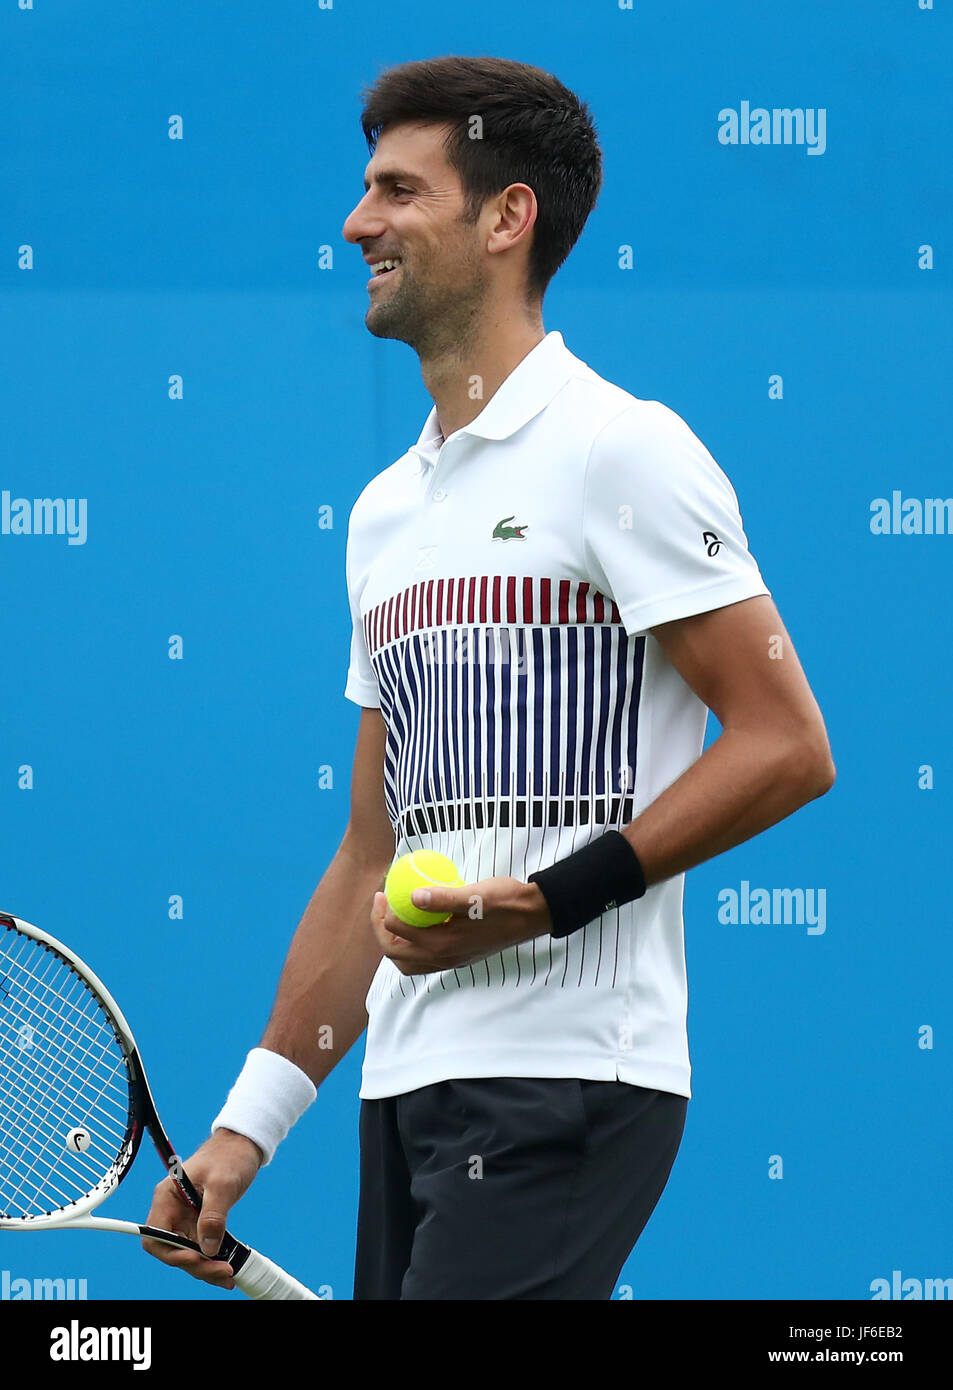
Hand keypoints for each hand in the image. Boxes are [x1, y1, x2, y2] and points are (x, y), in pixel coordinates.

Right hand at [140, 1129, 262, 1289]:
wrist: (243, 1145)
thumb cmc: (230, 1156)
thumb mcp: (222, 1183)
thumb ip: (213, 1215)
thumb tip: (207, 1248)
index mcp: (167, 1197)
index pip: (155, 1237)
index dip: (171, 1253)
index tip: (196, 1257)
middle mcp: (172, 1210)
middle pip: (172, 1250)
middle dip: (195, 1265)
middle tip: (221, 1272)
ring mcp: (185, 1218)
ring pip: (187, 1253)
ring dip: (204, 1268)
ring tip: (228, 1276)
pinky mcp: (200, 1222)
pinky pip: (200, 1248)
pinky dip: (211, 1260)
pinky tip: (226, 1268)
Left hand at [370, 876, 551, 975]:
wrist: (533, 915)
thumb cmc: (505, 901)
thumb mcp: (475, 895)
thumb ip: (444, 898)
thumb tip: (413, 897)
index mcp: (443, 944)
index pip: (397, 933)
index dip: (384, 912)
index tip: (385, 891)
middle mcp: (444, 958)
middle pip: (395, 954)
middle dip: (381, 930)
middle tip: (382, 903)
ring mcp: (451, 961)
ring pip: (408, 962)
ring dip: (394, 942)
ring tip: (394, 917)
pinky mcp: (458, 958)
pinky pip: (424, 960)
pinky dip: (412, 947)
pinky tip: (417, 924)